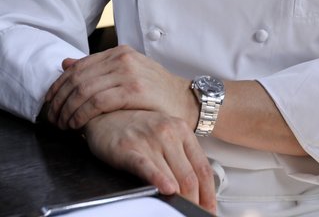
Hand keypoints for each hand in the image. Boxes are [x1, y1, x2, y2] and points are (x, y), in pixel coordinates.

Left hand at [45, 45, 197, 129]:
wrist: (185, 100)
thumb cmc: (155, 91)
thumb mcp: (127, 73)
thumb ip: (97, 68)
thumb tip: (66, 63)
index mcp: (120, 51)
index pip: (79, 66)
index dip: (59, 85)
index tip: (49, 102)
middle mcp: (123, 58)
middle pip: (78, 77)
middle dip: (60, 100)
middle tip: (52, 118)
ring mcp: (129, 72)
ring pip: (84, 89)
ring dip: (68, 110)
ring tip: (63, 125)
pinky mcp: (134, 90)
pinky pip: (97, 101)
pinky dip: (82, 114)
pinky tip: (77, 124)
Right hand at [84, 109, 216, 213]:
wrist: (108, 111)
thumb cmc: (138, 126)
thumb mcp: (166, 133)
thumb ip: (181, 154)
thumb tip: (197, 186)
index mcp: (182, 130)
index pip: (203, 167)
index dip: (209, 194)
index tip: (210, 209)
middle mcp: (169, 133)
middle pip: (190, 176)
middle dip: (195, 202)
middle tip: (195, 214)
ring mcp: (150, 139)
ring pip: (173, 177)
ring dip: (180, 200)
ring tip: (181, 212)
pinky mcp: (129, 148)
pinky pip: (147, 167)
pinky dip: (159, 180)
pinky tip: (166, 190)